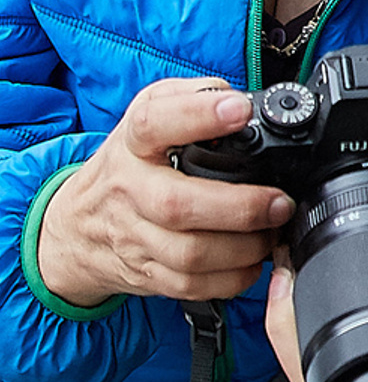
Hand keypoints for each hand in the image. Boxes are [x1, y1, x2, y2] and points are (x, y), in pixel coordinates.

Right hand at [35, 81, 290, 311]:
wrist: (75, 229)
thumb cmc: (128, 166)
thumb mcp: (149, 115)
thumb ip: (192, 96)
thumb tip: (239, 97)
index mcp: (133, 144)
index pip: (154, 122)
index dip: (198, 114)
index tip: (239, 110)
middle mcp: (130, 191)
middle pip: (179, 205)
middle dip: (241, 207)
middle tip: (279, 202)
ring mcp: (134, 237)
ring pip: (191, 254)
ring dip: (244, 247)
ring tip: (272, 231)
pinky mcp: (145, 273)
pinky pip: (192, 285)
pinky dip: (232, 278)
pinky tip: (252, 261)